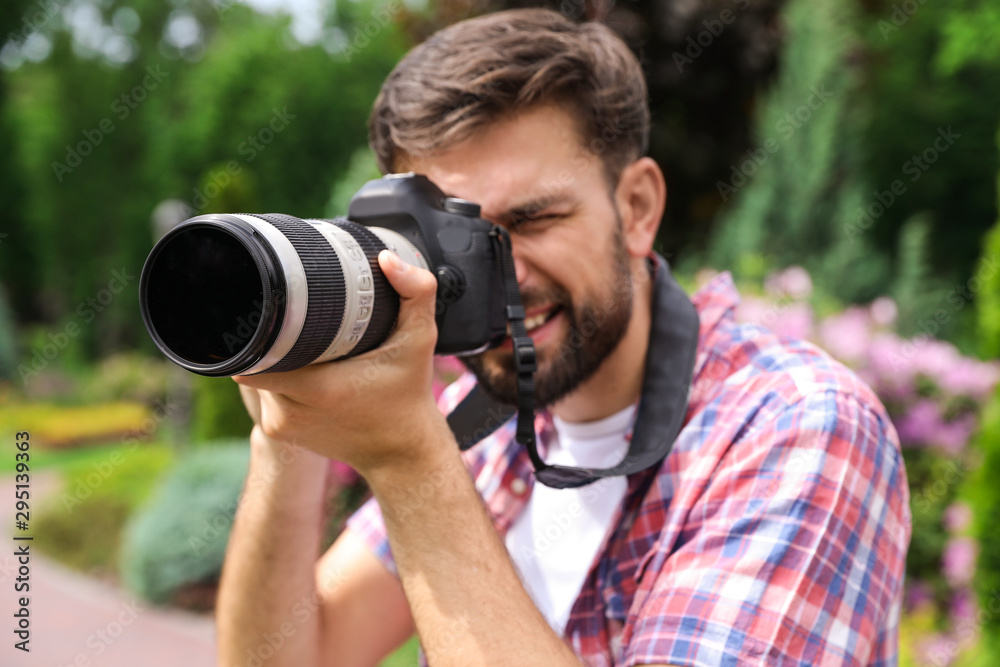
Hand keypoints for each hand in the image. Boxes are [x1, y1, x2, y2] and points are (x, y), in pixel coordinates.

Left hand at [233, 250, 448, 475]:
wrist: (402, 452)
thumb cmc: (409, 396)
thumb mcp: (420, 340)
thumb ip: (416, 293)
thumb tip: (387, 260)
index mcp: (318, 388)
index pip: (255, 352)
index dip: (258, 325)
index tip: (272, 306)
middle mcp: (290, 410)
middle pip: (252, 357)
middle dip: (267, 337)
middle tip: (290, 320)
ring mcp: (279, 425)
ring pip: (253, 374)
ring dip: (269, 358)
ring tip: (296, 343)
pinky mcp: (277, 433)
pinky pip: (261, 393)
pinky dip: (274, 378)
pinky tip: (300, 368)